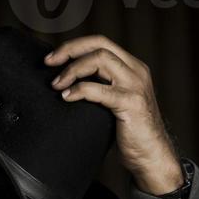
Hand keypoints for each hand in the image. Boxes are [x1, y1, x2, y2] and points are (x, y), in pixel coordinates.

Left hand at [44, 34, 183, 195]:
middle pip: (99, 45)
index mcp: (132, 67)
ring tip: (57, 85)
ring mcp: (135, 85)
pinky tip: (67, 97)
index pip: (101, 42)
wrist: (150, 155)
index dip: (75, 46)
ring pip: (100, 60)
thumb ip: (102, 87)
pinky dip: (80, 90)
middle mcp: (136, 71)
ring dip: (73, 70)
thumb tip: (70, 83)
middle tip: (48, 63)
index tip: (54, 58)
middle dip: (70, 50)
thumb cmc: (130, 134)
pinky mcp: (130, 103)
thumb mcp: (116, 103)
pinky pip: (100, 89)